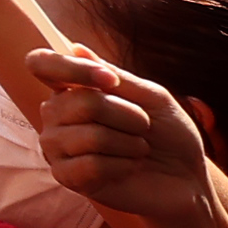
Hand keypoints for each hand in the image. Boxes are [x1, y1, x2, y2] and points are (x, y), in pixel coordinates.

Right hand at [27, 50, 223, 226]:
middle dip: (126, 114)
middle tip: (143, 127)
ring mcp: (57, 147)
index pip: (41, 64)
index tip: (110, 80)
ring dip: (128, 143)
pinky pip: (91, 165)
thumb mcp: (151, 97)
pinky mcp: (67, 177)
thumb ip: (116, 76)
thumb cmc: (169, 136)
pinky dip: (123, 166)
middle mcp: (56, 116)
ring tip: (138, 150)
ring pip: (89, 135)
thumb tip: (75, 47)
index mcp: (71, 90)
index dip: (71, 68)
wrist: (186, 180)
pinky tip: (129, 168)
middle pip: (79, 101)